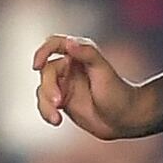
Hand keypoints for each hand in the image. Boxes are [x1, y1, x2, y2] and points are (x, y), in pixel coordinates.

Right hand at [32, 34, 148, 138]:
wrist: (126, 120)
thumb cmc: (119, 93)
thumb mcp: (104, 71)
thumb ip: (87, 53)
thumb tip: (69, 42)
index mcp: (80, 54)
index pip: (55, 44)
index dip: (43, 51)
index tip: (37, 65)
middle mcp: (70, 67)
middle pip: (47, 71)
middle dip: (49, 88)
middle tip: (59, 102)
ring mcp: (65, 85)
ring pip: (43, 89)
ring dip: (45, 103)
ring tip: (56, 118)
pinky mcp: (63, 101)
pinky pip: (45, 103)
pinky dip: (46, 112)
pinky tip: (56, 120)